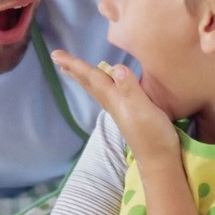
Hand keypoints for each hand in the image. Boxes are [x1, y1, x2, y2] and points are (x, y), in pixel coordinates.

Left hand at [50, 50, 179, 166]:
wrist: (159, 159)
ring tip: (71, 69)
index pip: (91, 77)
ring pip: (95, 88)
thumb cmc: (153, 134)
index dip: (75, 64)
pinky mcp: (127, 114)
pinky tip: (103, 85)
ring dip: (83, 77)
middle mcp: (112, 103)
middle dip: (73, 69)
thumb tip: (116, 68)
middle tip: (56, 58)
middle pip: (88, 82)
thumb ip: (130, 89)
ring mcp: (118, 109)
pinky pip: (105, 93)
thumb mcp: (142, 109)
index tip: (55, 55)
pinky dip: (98, 85)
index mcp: (113, 98)